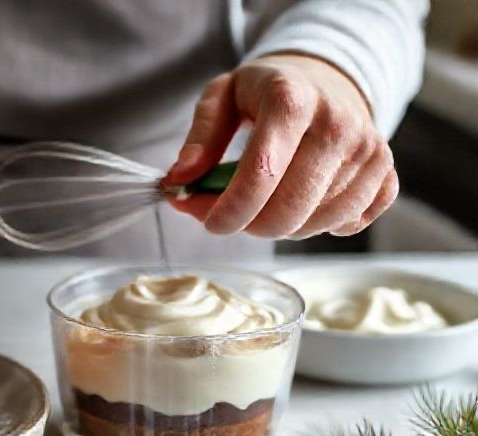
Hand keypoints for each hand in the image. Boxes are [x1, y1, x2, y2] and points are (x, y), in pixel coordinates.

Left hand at [162, 54, 397, 238]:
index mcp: (292, 99)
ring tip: (265, 204)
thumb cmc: (266, 92)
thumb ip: (200, 137)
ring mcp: (369, 150)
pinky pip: (350, 224)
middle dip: (250, 226)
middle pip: (289, 208)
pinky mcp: (385, 172)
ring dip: (281, 228)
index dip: (231, 210)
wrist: (326, 77)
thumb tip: (180, 179)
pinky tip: (304, 203)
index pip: (261, 172)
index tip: (211, 223)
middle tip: (231, 214)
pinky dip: (320, 226)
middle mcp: (338, 123)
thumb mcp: (223, 96)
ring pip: (316, 223)